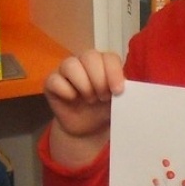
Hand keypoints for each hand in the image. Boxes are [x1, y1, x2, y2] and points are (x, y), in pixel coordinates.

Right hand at [44, 50, 124, 165]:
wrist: (88, 129)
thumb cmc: (104, 110)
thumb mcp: (119, 102)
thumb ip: (126, 92)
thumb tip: (132, 88)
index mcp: (104, 63)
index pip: (109, 57)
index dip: (114, 72)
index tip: (118, 91)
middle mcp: (84, 62)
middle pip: (90, 56)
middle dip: (99, 79)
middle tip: (102, 97)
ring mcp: (66, 71)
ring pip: (71, 65)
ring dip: (83, 85)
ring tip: (89, 99)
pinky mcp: (51, 83)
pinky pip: (55, 80)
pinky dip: (66, 91)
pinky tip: (72, 100)